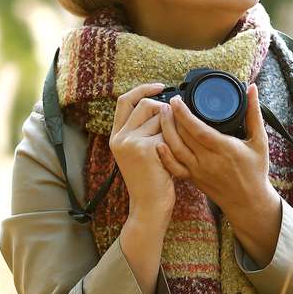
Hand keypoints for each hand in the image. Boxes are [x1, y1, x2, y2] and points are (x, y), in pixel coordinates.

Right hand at [110, 82, 175, 218]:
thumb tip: (165, 105)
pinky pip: (168, 133)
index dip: (143, 89)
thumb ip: (144, 130)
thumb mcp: (141, 152)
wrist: (149, 206)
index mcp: (116, 136)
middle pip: (145, 105)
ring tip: (172, 150)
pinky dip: (176, 142)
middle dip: (164, 112)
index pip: (125, 100)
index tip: (161, 87)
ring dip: (172, 130)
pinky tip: (174, 158)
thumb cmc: (151, 180)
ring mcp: (130, 142)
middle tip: (173, 128)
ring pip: (160, 119)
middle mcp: (120, 138)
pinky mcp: (145, 148)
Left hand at [156, 82, 273, 215]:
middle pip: (183, 137)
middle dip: (171, 118)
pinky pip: (174, 167)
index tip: (176, 100)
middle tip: (167, 103)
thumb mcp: (259, 141)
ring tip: (161, 115)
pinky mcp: (192, 178)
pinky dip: (164, 155)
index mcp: (224, 149)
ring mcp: (198, 171)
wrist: (248, 202)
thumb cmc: (255, 171)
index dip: (183, 114)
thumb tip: (252, 88)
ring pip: (175, 150)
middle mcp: (208, 160)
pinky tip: (158, 142)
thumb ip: (253, 113)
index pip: (198, 129)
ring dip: (165, 131)